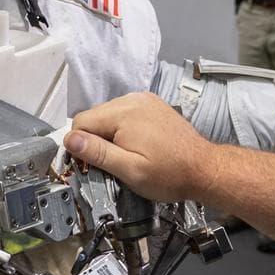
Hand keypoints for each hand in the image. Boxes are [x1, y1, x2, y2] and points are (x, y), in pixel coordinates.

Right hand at [65, 91, 216, 203]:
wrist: (205, 169)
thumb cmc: (169, 175)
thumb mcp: (130, 170)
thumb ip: (98, 153)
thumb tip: (69, 139)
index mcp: (123, 113)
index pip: (81, 122)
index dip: (81, 146)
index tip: (92, 166)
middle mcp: (132, 99)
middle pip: (94, 117)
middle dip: (96, 140)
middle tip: (112, 164)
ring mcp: (144, 100)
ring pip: (108, 115)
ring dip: (109, 135)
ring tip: (126, 155)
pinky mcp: (152, 105)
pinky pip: (125, 113)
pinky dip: (123, 128)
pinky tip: (137, 144)